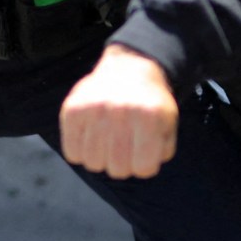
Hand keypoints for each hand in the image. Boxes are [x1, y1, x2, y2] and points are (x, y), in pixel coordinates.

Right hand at [59, 44, 180, 178]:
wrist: (129, 70)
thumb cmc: (149, 105)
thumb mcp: (168, 124)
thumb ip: (162, 151)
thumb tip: (143, 167)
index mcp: (150, 116)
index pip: (144, 169)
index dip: (144, 165)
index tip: (143, 152)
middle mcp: (122, 111)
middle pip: (118, 170)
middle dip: (123, 164)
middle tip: (124, 146)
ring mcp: (95, 109)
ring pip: (93, 164)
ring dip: (101, 158)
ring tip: (107, 141)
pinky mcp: (73, 109)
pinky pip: (72, 153)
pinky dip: (81, 152)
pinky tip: (90, 138)